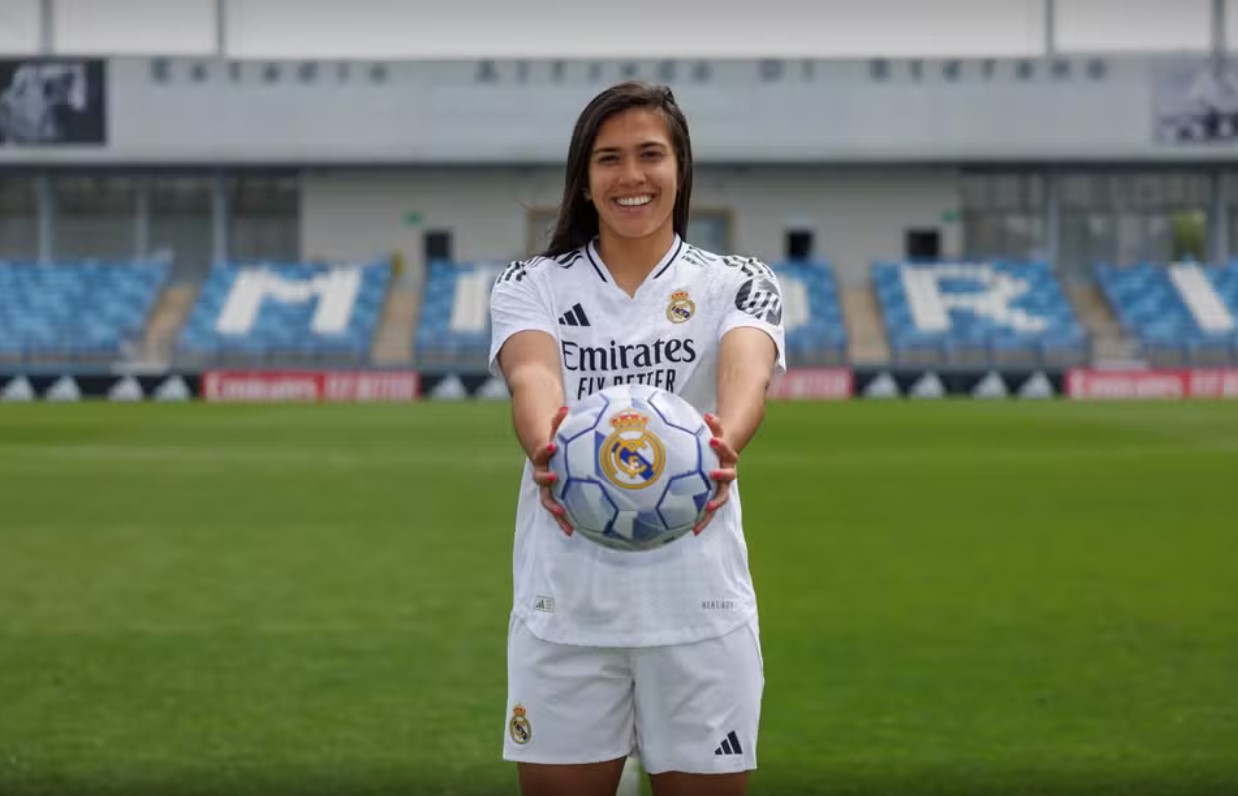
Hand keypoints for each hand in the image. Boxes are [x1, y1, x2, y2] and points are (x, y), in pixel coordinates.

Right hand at [531, 406, 572, 535]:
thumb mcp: (557, 428)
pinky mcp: (555, 496)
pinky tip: (573, 531)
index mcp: (543, 456)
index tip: (552, 446)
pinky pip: (559, 509)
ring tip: (564, 519)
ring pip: (548, 500)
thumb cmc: (556, 437)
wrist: (545, 450)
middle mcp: (543, 472)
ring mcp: (548, 486)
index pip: (541, 452)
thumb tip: (564, 407)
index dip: (545, 450)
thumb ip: (559, 420)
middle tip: (555, 478)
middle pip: (540, 479)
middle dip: (547, 480)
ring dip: (554, 509)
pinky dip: (563, 520)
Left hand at [694, 413, 737, 535]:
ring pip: (721, 498)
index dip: (722, 446)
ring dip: (714, 505)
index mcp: (727, 457)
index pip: (728, 450)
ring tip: (705, 510)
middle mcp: (727, 473)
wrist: (722, 456)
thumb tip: (707, 414)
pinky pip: (709, 511)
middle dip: (721, 475)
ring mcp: (722, 487)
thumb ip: (712, 425)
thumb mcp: (712, 432)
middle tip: (711, 473)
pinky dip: (702, 521)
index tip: (713, 440)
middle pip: (729, 476)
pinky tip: (692, 532)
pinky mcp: (714, 498)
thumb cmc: (712, 442)